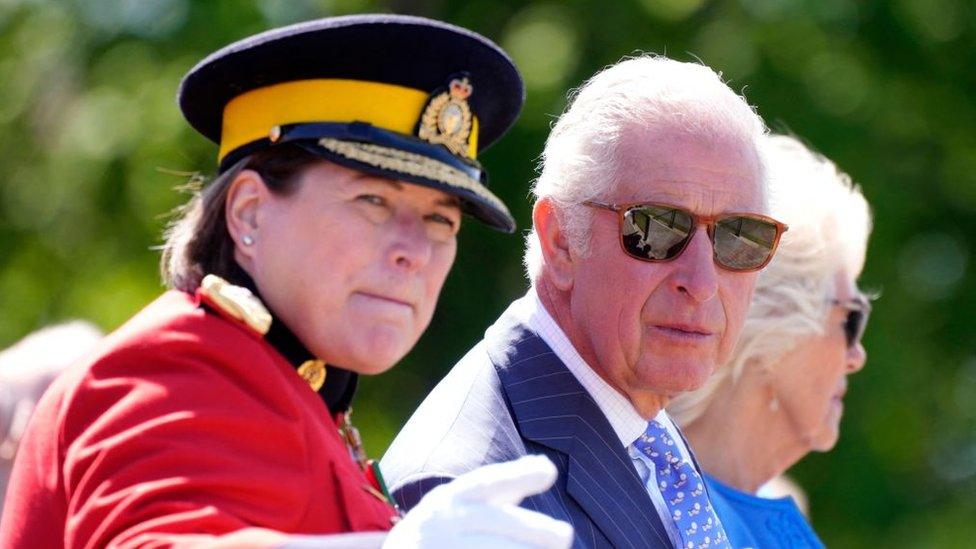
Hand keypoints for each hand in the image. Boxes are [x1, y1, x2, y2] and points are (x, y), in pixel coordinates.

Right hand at [383, 454, 572, 548]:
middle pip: (493, 523)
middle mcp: (442, 524)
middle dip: (531, 529)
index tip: (549, 469)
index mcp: (451, 499)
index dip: (517, 474)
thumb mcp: (462, 503)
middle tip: (565, 535)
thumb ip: (503, 487)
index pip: (486, 482)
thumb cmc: (442, 531)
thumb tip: (545, 465)